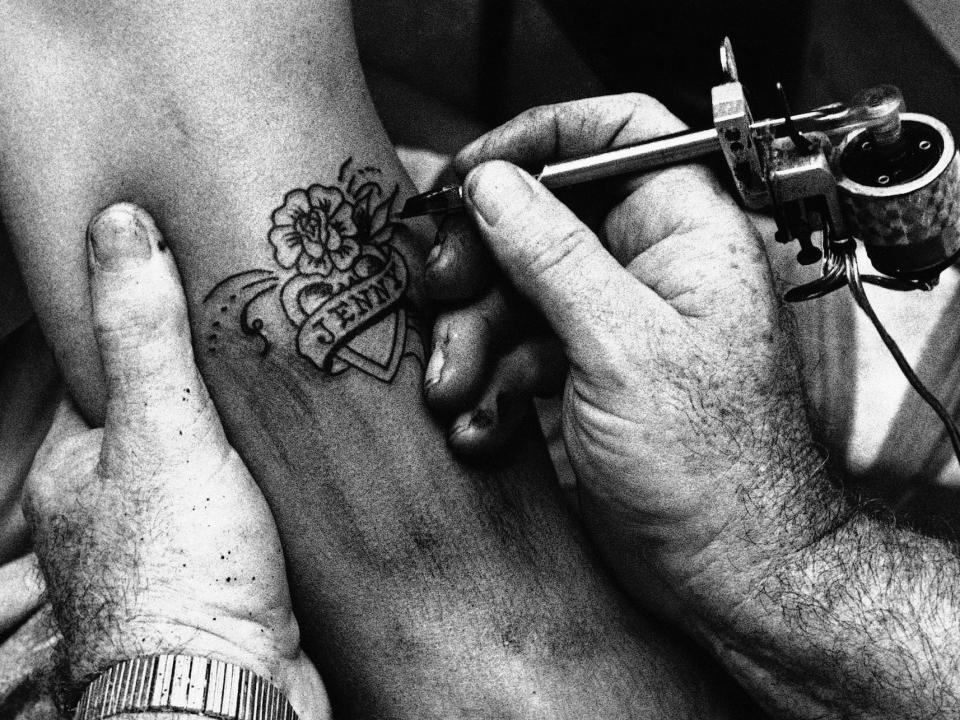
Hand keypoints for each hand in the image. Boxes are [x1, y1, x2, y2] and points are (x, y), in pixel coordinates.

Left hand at [23, 204, 328, 718]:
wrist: (235, 695)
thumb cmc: (181, 575)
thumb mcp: (163, 430)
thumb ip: (144, 333)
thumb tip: (117, 224)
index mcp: (81, 469)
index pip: (120, 371)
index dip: (166, 328)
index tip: (216, 291)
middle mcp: (120, 509)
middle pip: (175, 415)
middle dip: (221, 383)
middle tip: (280, 340)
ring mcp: (177, 544)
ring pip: (220, 461)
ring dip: (257, 433)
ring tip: (307, 391)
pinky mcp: (231, 572)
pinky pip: (253, 503)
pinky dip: (278, 479)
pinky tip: (316, 459)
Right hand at [425, 95, 816, 612]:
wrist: (725, 571)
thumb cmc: (711, 465)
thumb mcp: (622, 346)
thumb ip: (553, 254)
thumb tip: (494, 182)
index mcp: (685, 230)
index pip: (612, 135)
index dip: (535, 141)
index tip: (469, 174)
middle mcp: (649, 264)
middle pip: (544, 216)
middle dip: (483, 259)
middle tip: (439, 290)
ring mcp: (614, 319)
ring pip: (519, 288)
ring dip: (474, 337)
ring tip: (453, 389)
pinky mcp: (586, 370)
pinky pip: (521, 348)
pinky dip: (494, 382)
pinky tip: (483, 426)